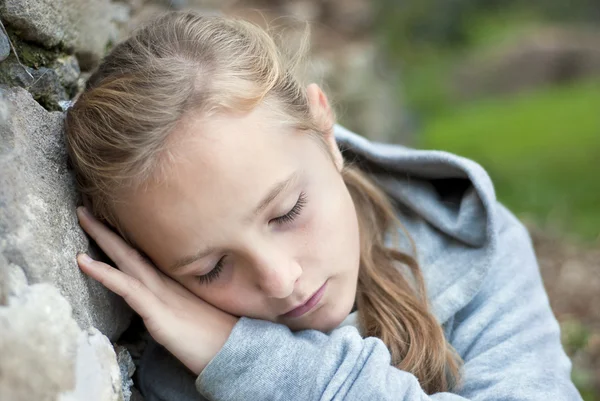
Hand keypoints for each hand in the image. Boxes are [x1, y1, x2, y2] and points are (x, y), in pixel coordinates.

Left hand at [75, 206, 237, 374]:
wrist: (237, 352)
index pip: (146, 253)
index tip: (108, 216)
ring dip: (103, 237)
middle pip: (134, 249)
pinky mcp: (158, 312)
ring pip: (128, 259)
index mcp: (176, 282)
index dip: (127, 235)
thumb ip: (184, 300)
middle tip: (88, 204)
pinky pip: (127, 288)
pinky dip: (104, 273)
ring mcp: (162, 295)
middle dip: (110, 227)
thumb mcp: (198, 312)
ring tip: (83, 215)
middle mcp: (168, 281)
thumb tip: (170, 297)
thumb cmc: (220, 336)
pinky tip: (84, 261)